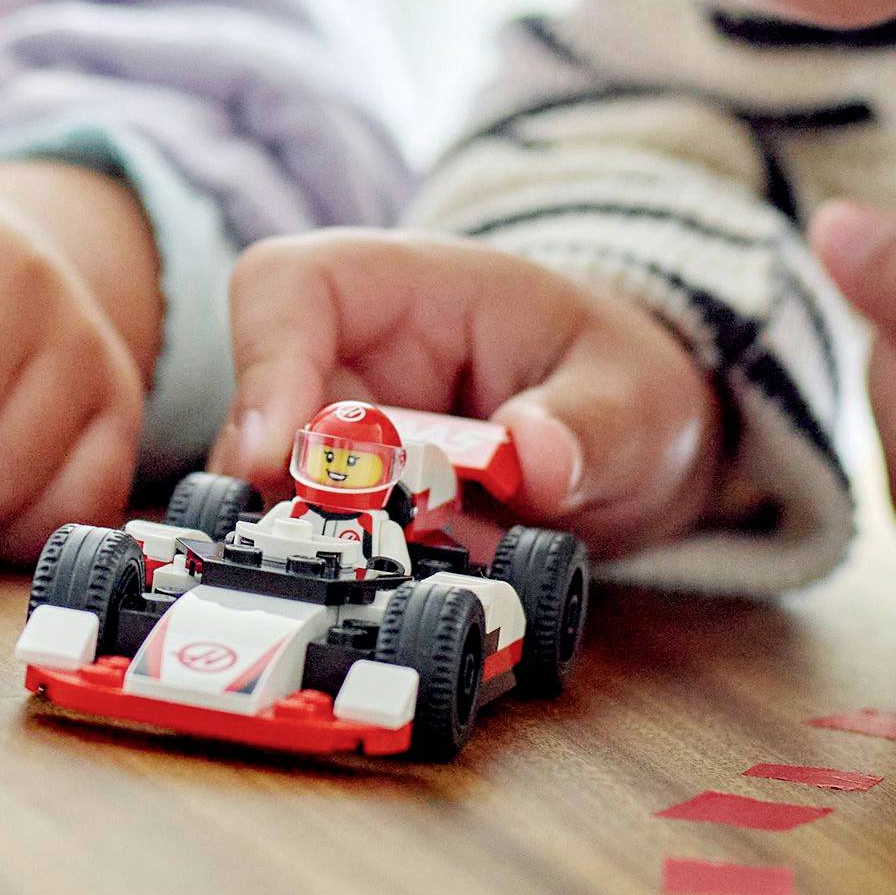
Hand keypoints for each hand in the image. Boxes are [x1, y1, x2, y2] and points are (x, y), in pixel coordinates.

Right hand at [219, 229, 721, 555]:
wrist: (629, 439)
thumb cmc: (621, 383)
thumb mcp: (636, 398)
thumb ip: (592, 424)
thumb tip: (537, 460)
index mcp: (405, 286)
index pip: (287, 287)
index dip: (264, 365)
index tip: (275, 455)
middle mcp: (349, 359)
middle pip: (260, 412)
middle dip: (289, 492)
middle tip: (354, 555)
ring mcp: (341, 441)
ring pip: (272, 495)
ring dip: (320, 549)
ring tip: (398, 587)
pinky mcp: (352, 512)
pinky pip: (317, 549)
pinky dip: (348, 585)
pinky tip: (400, 608)